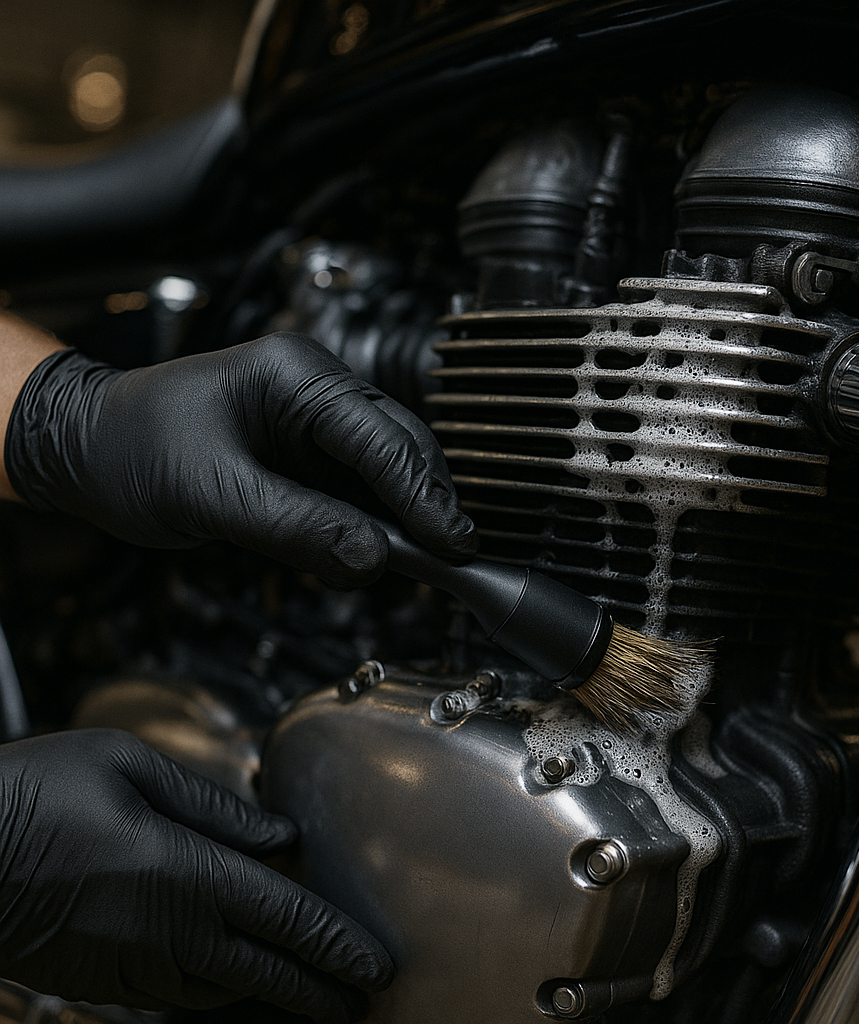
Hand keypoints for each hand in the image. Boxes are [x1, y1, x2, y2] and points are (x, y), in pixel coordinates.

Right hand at [0, 729, 391, 1019]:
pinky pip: (176, 994)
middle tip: (361, 998)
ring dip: (272, 989)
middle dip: (320, 987)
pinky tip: (229, 977)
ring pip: (223, 988)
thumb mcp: (132, 767)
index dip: (338, 945)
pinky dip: (217, 987)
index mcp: (189, 875)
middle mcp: (169, 932)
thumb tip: (277, 833)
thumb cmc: (37, 795)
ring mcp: (132, 967)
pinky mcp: (99, 982)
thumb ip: (214, 805)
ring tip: (308, 988)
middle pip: (267, 970)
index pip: (288, 918)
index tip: (375, 967)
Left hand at [3, 331, 476, 587]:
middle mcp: (315, 391)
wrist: (88, 450)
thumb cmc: (132, 447)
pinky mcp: (307, 459)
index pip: (380, 436)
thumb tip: (371, 558)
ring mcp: (314, 424)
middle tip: (450, 554)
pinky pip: (356, 492)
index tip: (452, 541)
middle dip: (425, 502)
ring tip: (418, 561)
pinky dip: (371, 524)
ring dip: (401, 517)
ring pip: (385, 473)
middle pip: (399, 446)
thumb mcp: (212, 492)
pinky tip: (376, 552)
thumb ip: (297, 526)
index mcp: (296, 374)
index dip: (422, 494)